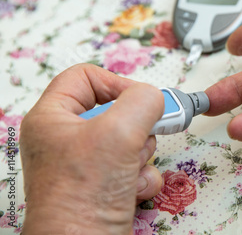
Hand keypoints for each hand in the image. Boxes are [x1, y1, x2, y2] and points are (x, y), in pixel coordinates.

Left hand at [20, 64, 164, 233]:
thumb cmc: (82, 197)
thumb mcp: (118, 132)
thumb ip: (143, 101)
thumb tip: (155, 97)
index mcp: (53, 117)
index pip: (85, 77)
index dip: (115, 82)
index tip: (139, 99)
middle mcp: (67, 139)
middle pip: (115, 110)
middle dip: (136, 125)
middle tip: (141, 135)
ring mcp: (86, 163)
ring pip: (130, 138)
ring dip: (142, 153)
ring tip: (131, 169)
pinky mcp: (104, 184)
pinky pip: (134, 165)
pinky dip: (141, 176)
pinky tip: (131, 188)